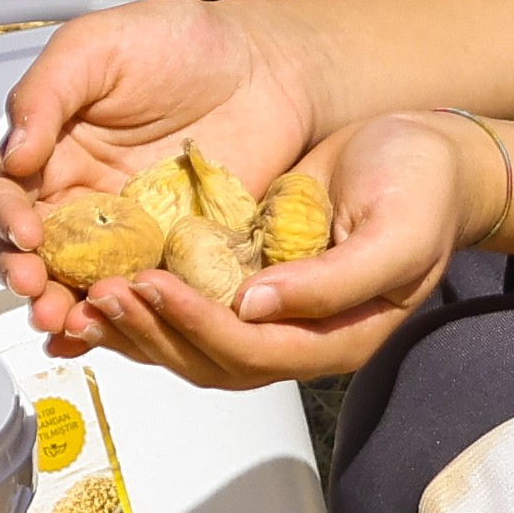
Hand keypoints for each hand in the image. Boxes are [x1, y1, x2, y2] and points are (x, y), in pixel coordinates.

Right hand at [0, 0, 335, 350]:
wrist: (270, 68)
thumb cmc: (183, 43)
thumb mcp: (100, 46)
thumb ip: (47, 94)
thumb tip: (14, 153)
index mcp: (53, 149)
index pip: (6, 194)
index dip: (6, 217)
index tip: (26, 233)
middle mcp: (83, 198)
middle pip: (32, 254)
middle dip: (27, 279)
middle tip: (38, 292)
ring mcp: (130, 233)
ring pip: (81, 284)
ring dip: (67, 309)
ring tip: (71, 322)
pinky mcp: (176, 256)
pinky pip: (145, 296)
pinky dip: (127, 321)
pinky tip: (118, 331)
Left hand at [62, 109, 477, 393]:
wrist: (422, 153)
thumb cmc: (422, 190)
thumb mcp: (397, 234)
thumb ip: (335, 280)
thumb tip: (257, 306)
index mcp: (336, 337)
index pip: (253, 350)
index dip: (198, 325)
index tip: (153, 284)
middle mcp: (296, 335)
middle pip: (210, 359)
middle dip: (153, 330)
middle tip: (103, 293)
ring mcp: (268, 311)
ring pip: (190, 343)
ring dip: (140, 325)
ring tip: (91, 293)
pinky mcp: (245, 277)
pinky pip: (189, 303)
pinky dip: (146, 301)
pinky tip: (104, 282)